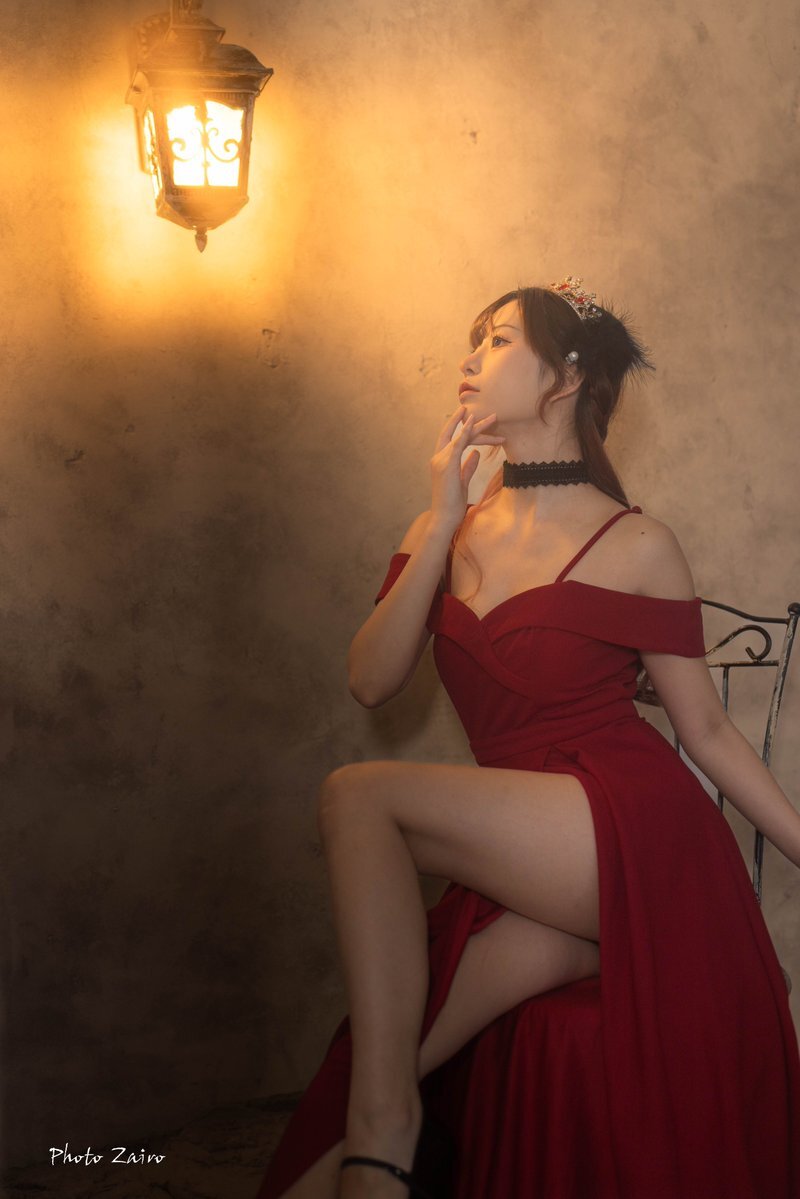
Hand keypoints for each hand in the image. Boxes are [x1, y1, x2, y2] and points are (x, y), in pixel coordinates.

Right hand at [429, 405, 504, 532]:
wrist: (444, 517)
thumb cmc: (452, 503)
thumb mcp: (462, 481)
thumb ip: (468, 466)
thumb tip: (477, 454)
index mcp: (441, 462)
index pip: (451, 440)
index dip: (461, 427)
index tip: (472, 417)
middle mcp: (438, 458)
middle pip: (453, 433)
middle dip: (466, 420)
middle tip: (483, 409)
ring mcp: (440, 460)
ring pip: (460, 437)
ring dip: (477, 426)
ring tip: (493, 417)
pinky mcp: (447, 464)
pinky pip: (458, 443)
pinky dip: (466, 431)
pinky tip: (474, 422)